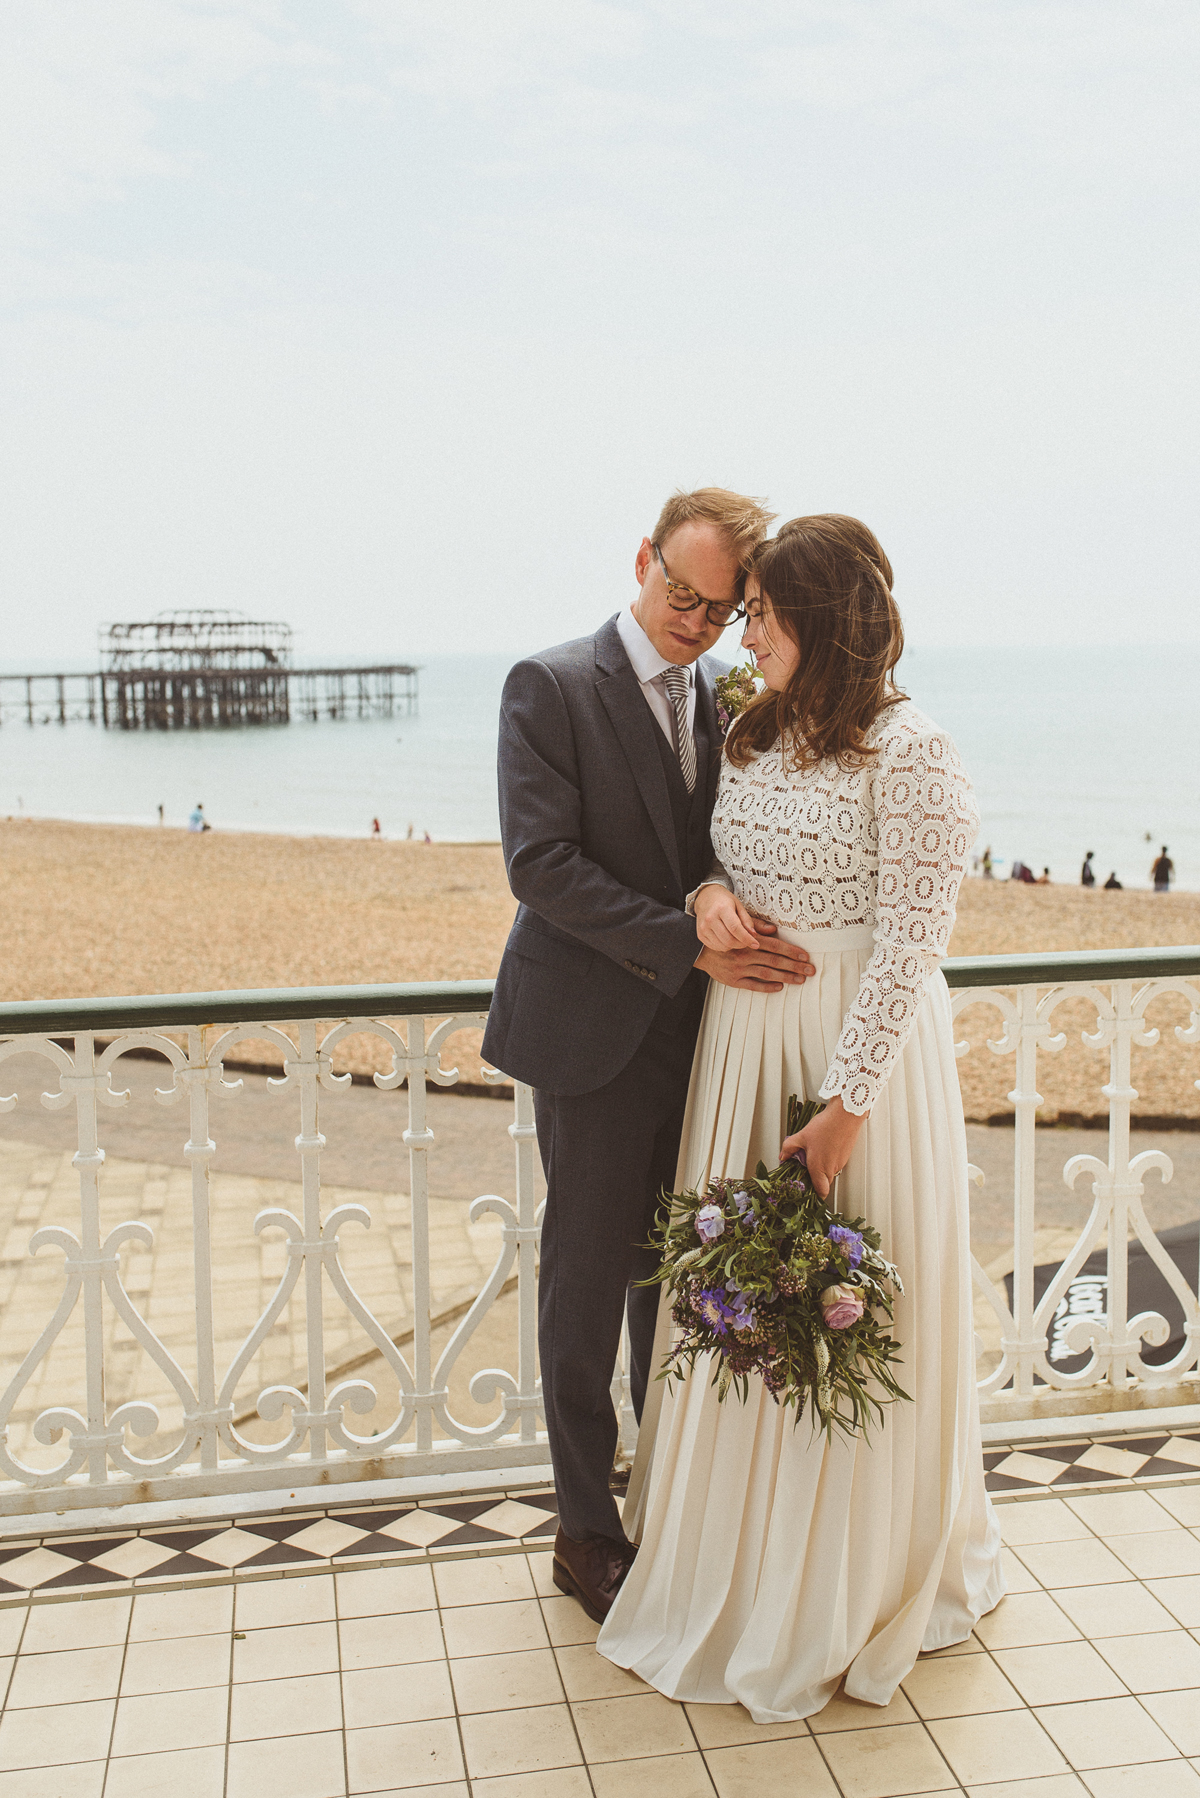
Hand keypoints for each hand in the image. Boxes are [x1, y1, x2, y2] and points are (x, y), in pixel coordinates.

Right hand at [693, 883, 760, 951]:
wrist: (705, 897)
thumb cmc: (724, 901)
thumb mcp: (738, 905)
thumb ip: (746, 920)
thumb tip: (753, 935)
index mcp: (721, 908)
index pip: (735, 929)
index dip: (747, 939)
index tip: (756, 944)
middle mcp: (710, 919)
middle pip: (729, 940)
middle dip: (741, 944)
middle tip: (747, 941)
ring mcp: (703, 928)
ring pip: (723, 946)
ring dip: (733, 946)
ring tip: (737, 938)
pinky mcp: (700, 935)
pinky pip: (715, 947)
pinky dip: (724, 946)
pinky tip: (727, 939)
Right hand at [695, 924, 813, 992]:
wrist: (700, 950)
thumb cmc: (724, 937)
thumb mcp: (738, 927)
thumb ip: (756, 928)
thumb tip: (775, 929)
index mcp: (748, 941)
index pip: (775, 946)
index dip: (791, 951)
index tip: (806, 956)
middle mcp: (744, 955)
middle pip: (774, 961)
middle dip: (795, 966)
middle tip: (811, 970)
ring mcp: (739, 969)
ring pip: (767, 974)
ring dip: (786, 977)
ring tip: (800, 979)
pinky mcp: (733, 980)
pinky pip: (753, 986)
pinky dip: (767, 987)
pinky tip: (780, 987)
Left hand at [780, 1096, 864, 1197]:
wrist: (845, 1115)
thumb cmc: (825, 1126)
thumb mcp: (801, 1136)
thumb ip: (789, 1148)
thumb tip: (783, 1156)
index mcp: (819, 1168)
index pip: (821, 1192)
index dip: (814, 1195)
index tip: (806, 1190)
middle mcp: (831, 1168)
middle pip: (824, 1184)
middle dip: (816, 1181)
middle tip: (806, 1170)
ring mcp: (840, 1163)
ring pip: (830, 1174)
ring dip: (822, 1170)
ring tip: (814, 1155)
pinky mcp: (845, 1155)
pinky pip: (836, 1164)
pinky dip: (829, 1161)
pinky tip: (823, 1148)